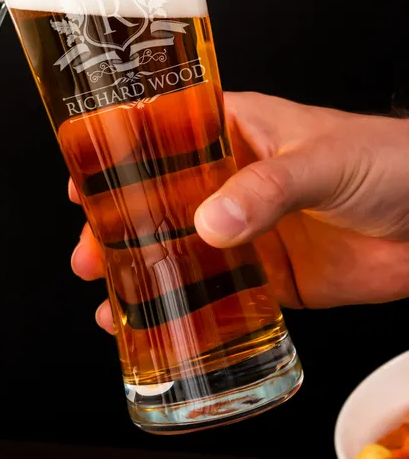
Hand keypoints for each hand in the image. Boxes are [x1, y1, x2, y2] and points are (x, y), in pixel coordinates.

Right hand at [70, 92, 408, 331]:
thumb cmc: (393, 162)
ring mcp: (244, 230)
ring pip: (175, 251)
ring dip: (139, 273)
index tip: (81, 181)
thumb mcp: (323, 161)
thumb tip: (209, 223)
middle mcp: (227, 180)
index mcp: (232, 132)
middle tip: (88, 254)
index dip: (114, 156)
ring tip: (109, 299)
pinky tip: (160, 326)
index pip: (159, 136)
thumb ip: (266, 189)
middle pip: (153, 202)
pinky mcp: (267, 276)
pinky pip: (214, 294)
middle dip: (114, 228)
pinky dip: (184, 311)